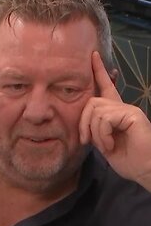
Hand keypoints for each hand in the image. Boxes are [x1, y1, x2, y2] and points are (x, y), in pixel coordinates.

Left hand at [79, 52, 150, 190]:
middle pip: (90, 103)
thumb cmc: (127, 160)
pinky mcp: (132, 114)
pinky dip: (102, 135)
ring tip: (106, 146)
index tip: (92, 56)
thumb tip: (82, 122)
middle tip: (88, 142)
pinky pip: (104, 118)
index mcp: (114, 112)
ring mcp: (128, 109)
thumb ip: (94, 129)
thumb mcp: (103, 143)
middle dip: (83, 124)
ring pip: (95, 111)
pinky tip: (111, 145)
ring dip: (95, 133)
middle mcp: (122, 107)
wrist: (145, 169)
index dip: (98, 71)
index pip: (105, 87)